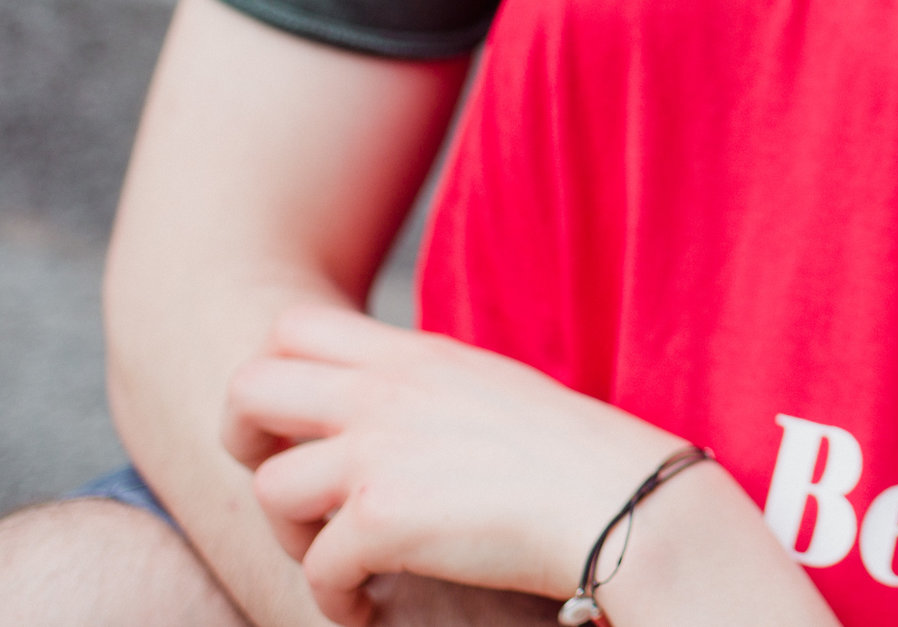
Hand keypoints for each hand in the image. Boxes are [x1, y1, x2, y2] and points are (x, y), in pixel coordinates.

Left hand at [223, 303, 694, 625]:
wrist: (623, 501)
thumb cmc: (579, 457)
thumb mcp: (494, 391)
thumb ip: (429, 391)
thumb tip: (392, 417)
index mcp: (416, 356)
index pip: (292, 327)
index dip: (274, 376)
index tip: (301, 426)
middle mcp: (386, 392)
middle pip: (247, 390)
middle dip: (245, 445)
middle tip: (292, 491)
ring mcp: (379, 453)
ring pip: (270, 489)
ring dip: (294, 539)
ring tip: (343, 562)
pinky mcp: (383, 520)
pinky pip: (316, 570)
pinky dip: (336, 602)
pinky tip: (372, 609)